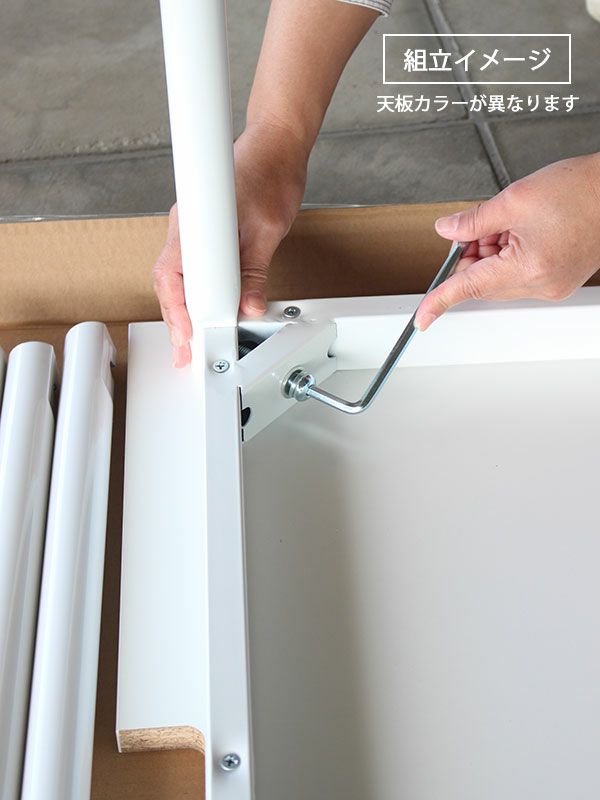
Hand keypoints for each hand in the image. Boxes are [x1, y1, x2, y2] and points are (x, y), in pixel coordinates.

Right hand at [153, 119, 307, 365]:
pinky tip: (199, 312)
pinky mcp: (203, 234)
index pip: (171, 278)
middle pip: (168, 282)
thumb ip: (255, 270)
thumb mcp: (267, 229)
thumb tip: (249, 305)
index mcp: (192, 224)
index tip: (187, 337)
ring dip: (181, 310)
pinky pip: (189, 269)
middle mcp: (184, 228)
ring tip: (187, 341)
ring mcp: (191, 231)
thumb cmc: (269, 175)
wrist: (275, 146)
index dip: (179, 312)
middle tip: (184, 352)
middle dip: (175, 320)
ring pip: (176, 278)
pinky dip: (192, 294)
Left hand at [415, 153, 599, 330]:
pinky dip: (510, 256)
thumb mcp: (515, 199)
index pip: (468, 288)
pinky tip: (523, 232)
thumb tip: (447, 230)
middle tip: (481, 226)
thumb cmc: (581, 190)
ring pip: (499, 279)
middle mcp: (541, 284)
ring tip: (511, 223)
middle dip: (473, 256)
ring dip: (492, 254)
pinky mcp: (559, 281)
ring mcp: (552, 286)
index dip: (439, 301)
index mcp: (527, 267)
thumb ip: (474, 220)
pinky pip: (519, 276)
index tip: (421, 319)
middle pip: (482, 283)